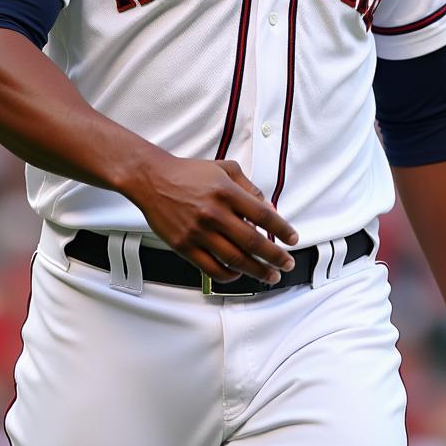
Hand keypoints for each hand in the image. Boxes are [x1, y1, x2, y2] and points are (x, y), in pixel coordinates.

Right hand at [125, 154, 298, 284]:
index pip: (263, 215)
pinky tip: (240, 274)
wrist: (153, 179)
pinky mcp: (184, 246)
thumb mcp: (225, 169)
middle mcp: (214, 213)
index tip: (293, 240)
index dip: (282, 230)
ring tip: (270, 276)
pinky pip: (211, 268)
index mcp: (226, 191)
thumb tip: (270, 209)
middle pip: (253, 242)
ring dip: (257, 271)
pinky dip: (229, 275)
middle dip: (275, 257)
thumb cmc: (190, 173)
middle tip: (287, 264)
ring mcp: (198, 232)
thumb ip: (250, 188)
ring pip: (235, 259)